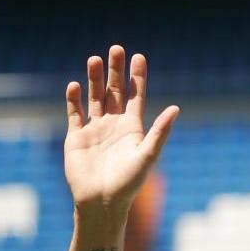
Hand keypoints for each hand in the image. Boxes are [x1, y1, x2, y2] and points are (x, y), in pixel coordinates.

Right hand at [64, 45, 178, 216]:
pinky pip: (74, 114)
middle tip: (116, 48)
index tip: (139, 56)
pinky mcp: (76, 138)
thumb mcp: (148, 155)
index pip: (136, 96)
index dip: (137, 77)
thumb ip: (160, 132)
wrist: (102, 201)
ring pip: (95, 98)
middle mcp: (114, 125)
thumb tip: (176, 109)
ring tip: (94, 59)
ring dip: (94, 79)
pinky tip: (74, 85)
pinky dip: (74, 100)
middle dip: (116, 71)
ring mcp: (95, 130)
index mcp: (133, 128)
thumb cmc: (129, 182)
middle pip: (115, 91)